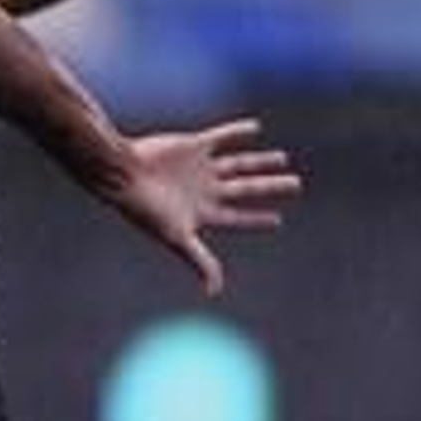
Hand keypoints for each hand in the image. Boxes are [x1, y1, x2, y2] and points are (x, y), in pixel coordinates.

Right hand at [118, 121, 301, 295]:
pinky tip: (256, 128)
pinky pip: (221, 137)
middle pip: (245, 189)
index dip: (257, 220)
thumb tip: (215, 292)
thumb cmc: (145, 210)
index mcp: (202, 213)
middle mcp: (204, 190)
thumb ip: (199, 260)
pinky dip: (238, 132)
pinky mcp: (193, 146)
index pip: (237, 218)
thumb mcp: (176, 238)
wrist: (123, 174)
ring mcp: (199, 168)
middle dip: (270, 187)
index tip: (278, 221)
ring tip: (283, 159)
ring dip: (260, 161)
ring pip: (238, 164)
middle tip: (297, 185)